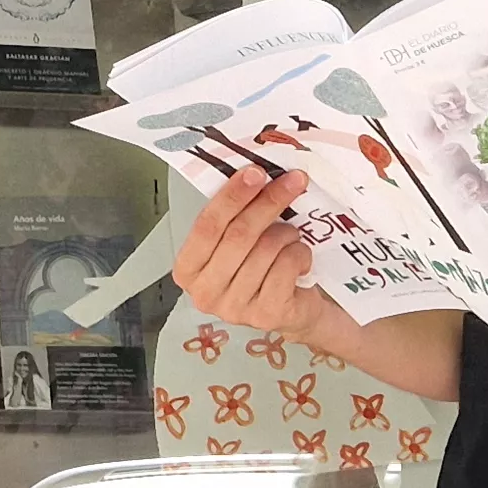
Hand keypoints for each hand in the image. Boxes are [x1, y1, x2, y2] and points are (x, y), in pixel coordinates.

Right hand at [176, 171, 331, 342]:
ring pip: (266, 249)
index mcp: (188, 269)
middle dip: (268, 202)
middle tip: (292, 181)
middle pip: (237, 235)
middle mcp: (205, 292)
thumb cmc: (262, 268)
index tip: (255, 172)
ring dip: (287, 233)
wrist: (294, 309)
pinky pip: (286, 265)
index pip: (206, 226)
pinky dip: (299, 253)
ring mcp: (235, 307)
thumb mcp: (238, 242)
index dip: (232, 196)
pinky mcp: (266, 314)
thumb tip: (254, 174)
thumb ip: (234, 216)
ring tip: (291, 236)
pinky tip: (298, 259)